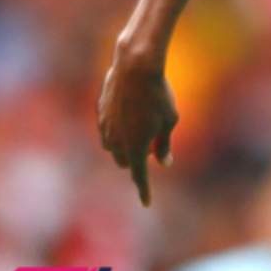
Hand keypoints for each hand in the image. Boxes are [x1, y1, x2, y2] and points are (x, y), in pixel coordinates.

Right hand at [98, 45, 177, 206]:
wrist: (135, 67)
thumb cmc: (159, 94)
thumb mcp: (170, 119)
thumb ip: (165, 144)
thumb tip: (165, 162)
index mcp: (135, 147)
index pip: (140, 176)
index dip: (144, 190)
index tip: (147, 203)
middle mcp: (116, 141)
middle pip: (125, 162)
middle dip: (137, 160)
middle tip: (154, 145)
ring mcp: (104, 127)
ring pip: (112, 147)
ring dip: (124, 146)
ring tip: (141, 129)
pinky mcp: (99, 113)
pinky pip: (107, 130)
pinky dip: (117, 130)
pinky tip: (129, 115)